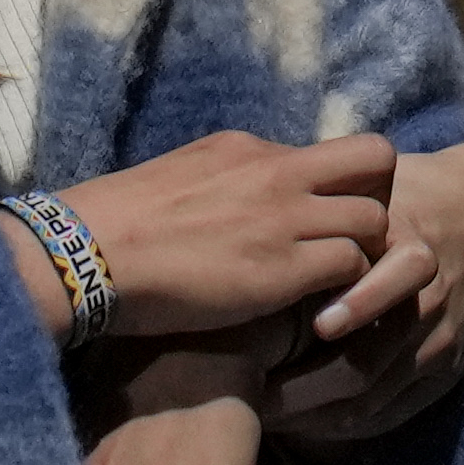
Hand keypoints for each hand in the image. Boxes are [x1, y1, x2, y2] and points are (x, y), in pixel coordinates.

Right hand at [20, 130, 397, 344]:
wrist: (82, 256)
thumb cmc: (115, 227)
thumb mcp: (183, 178)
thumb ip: (230, 182)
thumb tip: (248, 198)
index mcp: (251, 149)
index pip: (335, 151)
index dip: (350, 185)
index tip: (333, 220)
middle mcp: (278, 172)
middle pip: (379, 161)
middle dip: (381, 200)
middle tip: (355, 246)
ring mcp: (284, 218)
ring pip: (375, 221)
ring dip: (366, 256)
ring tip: (336, 290)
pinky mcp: (281, 269)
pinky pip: (350, 270)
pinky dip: (348, 294)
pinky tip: (321, 315)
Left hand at [267, 138, 463, 447]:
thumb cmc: (414, 197)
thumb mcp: (378, 190)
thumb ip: (329, 214)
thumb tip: (256, 232)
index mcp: (413, 253)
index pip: (374, 296)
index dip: (327, 323)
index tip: (268, 345)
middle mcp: (431, 303)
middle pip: (360, 367)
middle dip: (296, 391)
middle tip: (244, 395)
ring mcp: (443, 341)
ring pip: (370, 400)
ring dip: (312, 415)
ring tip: (263, 414)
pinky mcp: (450, 368)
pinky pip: (393, 414)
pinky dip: (347, 425)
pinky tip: (309, 421)